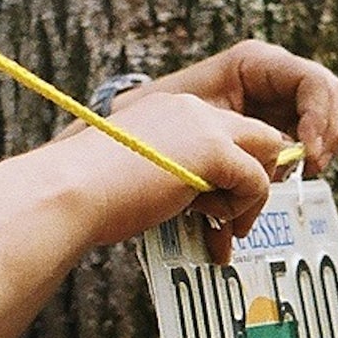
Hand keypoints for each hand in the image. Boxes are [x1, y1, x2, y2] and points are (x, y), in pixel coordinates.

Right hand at [59, 41, 337, 258]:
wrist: (70, 190)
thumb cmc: (88, 195)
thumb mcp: (139, 174)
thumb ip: (174, 176)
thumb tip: (198, 204)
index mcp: (169, 110)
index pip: (227, 130)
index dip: (233, 170)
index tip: (218, 208)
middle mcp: (191, 108)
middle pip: (258, 135)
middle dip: (255, 177)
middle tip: (234, 220)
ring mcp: (205, 126)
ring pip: (267, 152)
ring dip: (251, 196)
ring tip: (223, 229)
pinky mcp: (215, 150)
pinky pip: (257, 180)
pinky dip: (243, 208)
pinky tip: (214, 226)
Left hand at [137, 40, 337, 179]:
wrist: (141, 133)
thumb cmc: (162, 117)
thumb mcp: (198, 117)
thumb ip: (238, 133)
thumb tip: (282, 157)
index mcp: (256, 62)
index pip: (313, 82)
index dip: (320, 117)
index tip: (307, 154)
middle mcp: (274, 76)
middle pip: (329, 99)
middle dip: (327, 136)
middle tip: (312, 169)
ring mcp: (278, 100)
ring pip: (322, 123)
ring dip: (317, 152)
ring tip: (297, 177)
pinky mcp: (275, 126)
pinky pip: (303, 143)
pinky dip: (298, 163)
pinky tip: (279, 181)